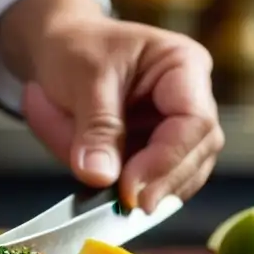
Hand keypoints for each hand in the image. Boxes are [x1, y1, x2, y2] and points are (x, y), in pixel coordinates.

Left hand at [0, 0, 223, 211]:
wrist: (55, 49)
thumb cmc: (73, 48)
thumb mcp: (82, 78)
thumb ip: (94, 127)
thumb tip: (101, 176)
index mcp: (183, 66)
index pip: (195, 121)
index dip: (166, 160)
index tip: (130, 187)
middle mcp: (191, 97)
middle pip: (198, 152)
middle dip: (163, 181)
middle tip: (127, 205)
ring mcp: (176, 126)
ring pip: (184, 173)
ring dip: (153, 190)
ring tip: (117, 202)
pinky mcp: (156, 149)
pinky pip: (160, 180)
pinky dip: (139, 192)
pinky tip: (117, 200)